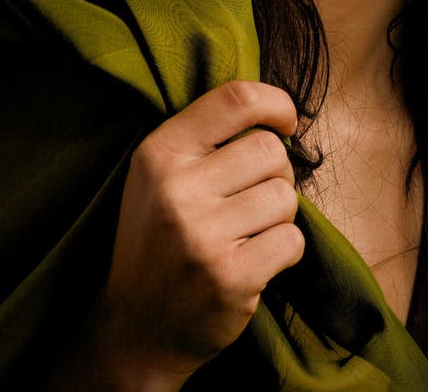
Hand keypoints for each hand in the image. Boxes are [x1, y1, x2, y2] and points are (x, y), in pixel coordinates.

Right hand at [98, 81, 303, 388]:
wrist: (135, 329)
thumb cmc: (159, 239)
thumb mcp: (158, 176)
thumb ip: (205, 138)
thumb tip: (276, 113)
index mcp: (159, 152)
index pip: (235, 98)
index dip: (274, 102)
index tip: (285, 122)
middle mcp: (177, 188)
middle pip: (270, 150)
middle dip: (276, 173)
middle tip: (254, 199)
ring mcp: (202, 234)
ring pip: (285, 196)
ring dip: (279, 216)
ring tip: (247, 233)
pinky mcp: (230, 276)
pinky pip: (292, 240)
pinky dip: (285, 250)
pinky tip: (255, 261)